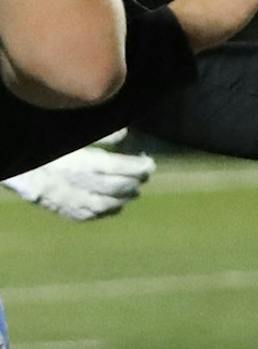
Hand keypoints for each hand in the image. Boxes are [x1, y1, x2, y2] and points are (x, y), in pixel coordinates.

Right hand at [5, 136, 154, 219]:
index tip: (148, 162)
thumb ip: (98, 135)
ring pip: (109, 204)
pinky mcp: (67, 212)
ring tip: (135, 187)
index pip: (118, 168)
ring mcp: (72, 202)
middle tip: (145, 172)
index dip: (137, 167)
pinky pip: (94, 214)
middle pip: (117, 187)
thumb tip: (125, 134)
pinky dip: (110, 209)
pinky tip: (117, 203)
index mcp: (79, 164)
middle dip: (135, 180)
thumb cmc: (46, 149)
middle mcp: (78, 186)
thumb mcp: (70, 136)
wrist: (18, 168)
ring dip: (126, 196)